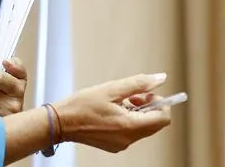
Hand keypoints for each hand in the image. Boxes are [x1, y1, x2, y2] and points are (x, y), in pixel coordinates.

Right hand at [53, 73, 171, 152]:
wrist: (61, 122)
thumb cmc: (82, 105)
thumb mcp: (111, 89)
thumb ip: (138, 83)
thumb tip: (160, 78)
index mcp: (130, 125)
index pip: (163, 118)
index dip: (160, 102)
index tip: (147, 93)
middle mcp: (128, 138)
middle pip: (154, 123)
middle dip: (148, 106)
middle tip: (131, 96)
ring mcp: (121, 144)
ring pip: (143, 127)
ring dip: (138, 112)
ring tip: (119, 102)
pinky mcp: (114, 145)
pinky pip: (131, 132)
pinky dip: (129, 120)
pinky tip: (112, 111)